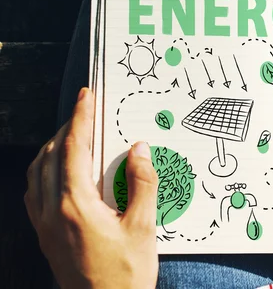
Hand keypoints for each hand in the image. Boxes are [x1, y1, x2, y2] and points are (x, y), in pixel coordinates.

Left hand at [25, 87, 158, 288]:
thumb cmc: (125, 275)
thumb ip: (142, 183)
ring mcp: (43, 225)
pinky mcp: (44, 236)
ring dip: (53, 146)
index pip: (74, 149)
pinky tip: (58, 170)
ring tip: (73, 133)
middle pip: (52, 155)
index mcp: (76, 206)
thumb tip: (140, 148)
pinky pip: (34, 192)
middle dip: (68, 126)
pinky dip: (43, 170)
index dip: (81, 118)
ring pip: (37, 172)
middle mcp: (52, 212)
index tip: (86, 95)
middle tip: (86, 109)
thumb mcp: (143, 227)